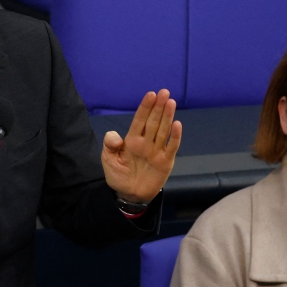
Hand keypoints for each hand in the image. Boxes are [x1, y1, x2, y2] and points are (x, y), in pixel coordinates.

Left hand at [101, 89, 181, 203]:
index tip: (151, 94)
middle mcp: (146, 142)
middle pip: (154, 121)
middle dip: (159, 107)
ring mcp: (157, 150)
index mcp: (132, 139)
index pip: (140, 120)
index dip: (145, 107)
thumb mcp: (108, 160)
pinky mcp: (166, 161)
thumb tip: (115, 135)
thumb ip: (110, 145)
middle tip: (165, 92)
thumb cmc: (118, 175)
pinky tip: (177, 124)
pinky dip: (175, 136)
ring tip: (171, 102)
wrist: (129, 195)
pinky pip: (171, 147)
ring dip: (167, 116)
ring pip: (163, 130)